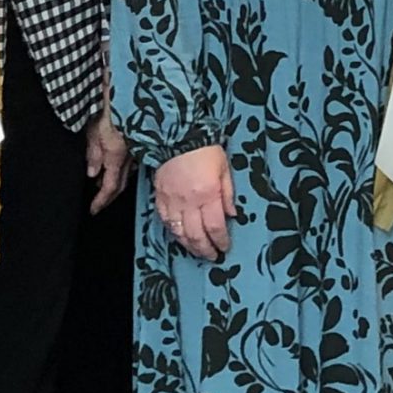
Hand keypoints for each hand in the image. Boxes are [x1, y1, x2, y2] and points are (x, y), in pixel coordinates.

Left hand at [85, 114, 130, 213]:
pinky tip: (113, 165)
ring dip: (114, 182)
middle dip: (108, 196)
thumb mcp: (94, 131)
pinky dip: (120, 169)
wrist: (132, 91)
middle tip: (97, 202)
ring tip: (101, 183)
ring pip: (126, 174)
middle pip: (120, 185)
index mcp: (116, 157)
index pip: (109, 187)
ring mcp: (136, 150)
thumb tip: (91, 173)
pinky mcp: (139, 141)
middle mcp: (130, 157)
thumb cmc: (111, 106)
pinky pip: (130, 162)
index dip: (100, 201)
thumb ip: (93, 154)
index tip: (92, 210)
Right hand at [153, 144, 237, 260]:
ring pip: (179, 232)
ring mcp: (172, 201)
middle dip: (205, 249)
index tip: (224, 247)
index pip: (215, 227)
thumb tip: (232, 215)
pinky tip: (180, 236)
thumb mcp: (225, 169)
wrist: (177, 136)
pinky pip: (166, 221)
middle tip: (212, 256)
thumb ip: (228, 195)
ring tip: (197, 251)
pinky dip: (174, 232)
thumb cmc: (204, 149)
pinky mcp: (160, 197)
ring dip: (189, 245)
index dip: (220, 241)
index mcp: (208, 194)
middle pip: (196, 235)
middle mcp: (189, 202)